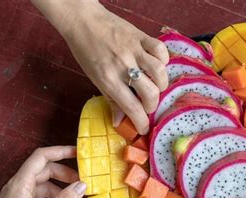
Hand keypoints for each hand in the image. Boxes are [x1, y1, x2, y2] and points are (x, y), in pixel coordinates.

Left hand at [0, 146, 85, 197]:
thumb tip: (82, 185)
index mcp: (21, 184)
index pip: (42, 157)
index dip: (60, 151)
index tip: (79, 153)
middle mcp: (19, 187)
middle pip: (46, 172)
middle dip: (66, 177)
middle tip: (83, 186)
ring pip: (45, 188)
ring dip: (62, 195)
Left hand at [31, 0, 169, 133]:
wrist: (82, 21)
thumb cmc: (87, 51)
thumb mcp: (95, 79)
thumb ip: (111, 100)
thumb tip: (120, 122)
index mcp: (109, 80)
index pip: (132, 108)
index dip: (141, 123)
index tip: (144, 128)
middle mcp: (123, 66)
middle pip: (151, 93)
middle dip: (152, 105)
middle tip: (147, 105)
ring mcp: (133, 50)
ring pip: (160, 72)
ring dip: (161, 84)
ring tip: (155, 86)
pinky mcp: (140, 36)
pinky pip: (160, 49)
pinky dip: (163, 59)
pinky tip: (157, 64)